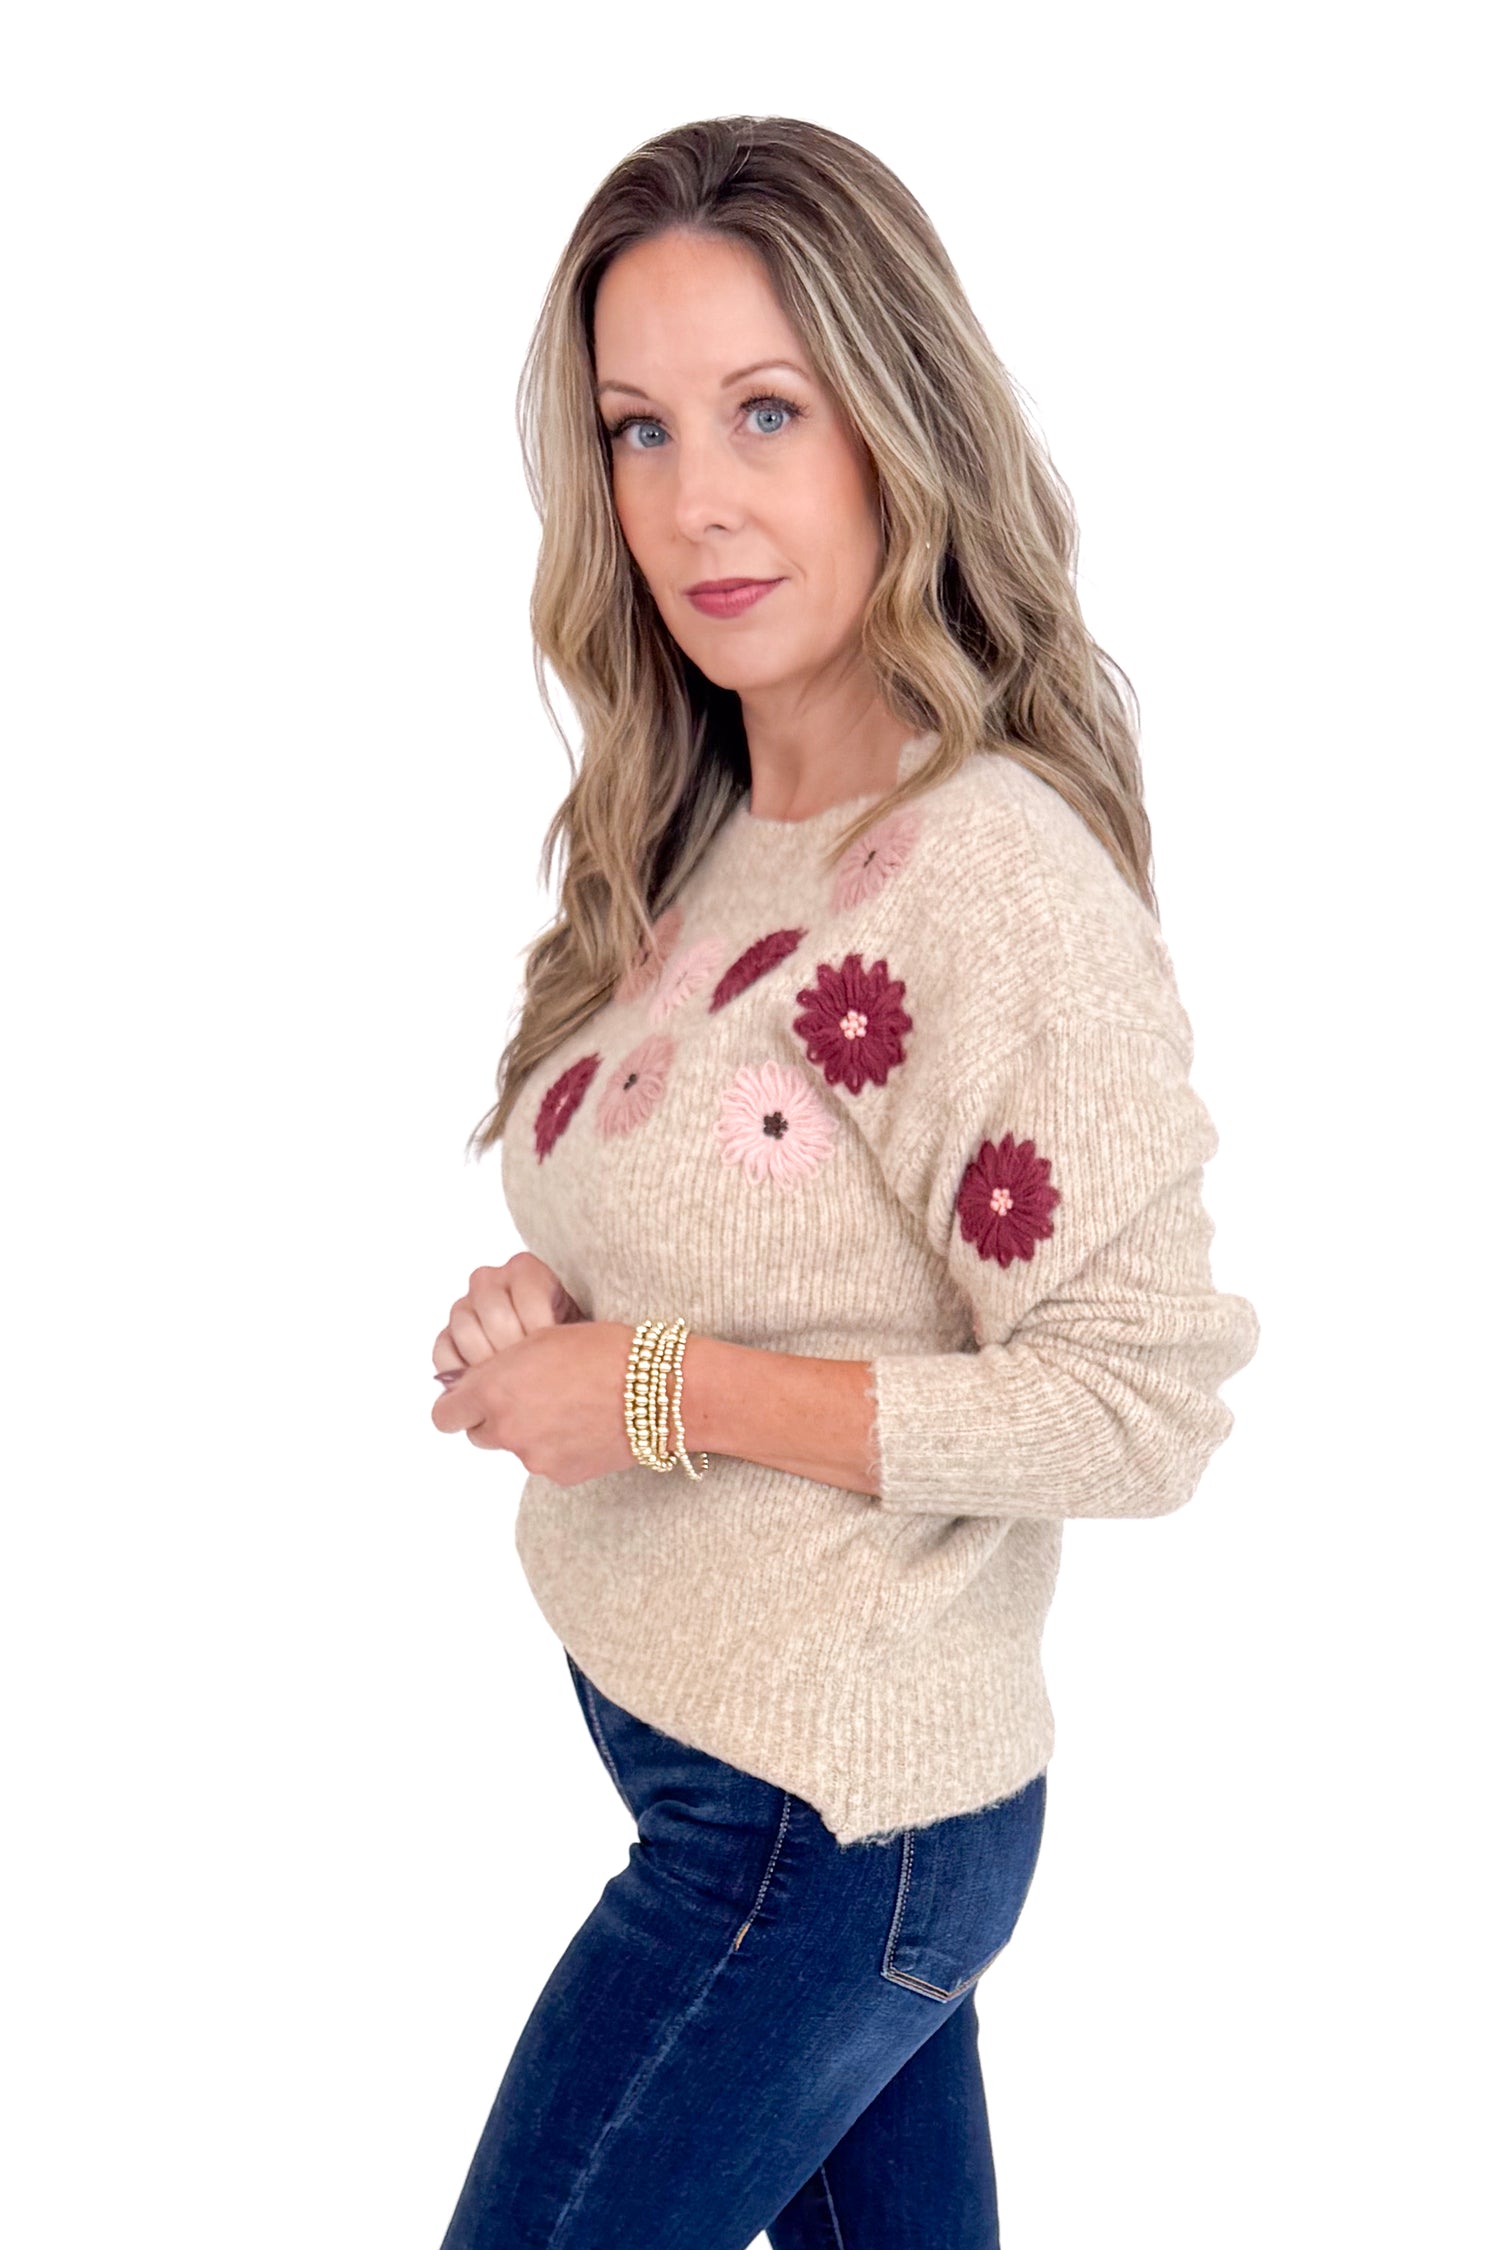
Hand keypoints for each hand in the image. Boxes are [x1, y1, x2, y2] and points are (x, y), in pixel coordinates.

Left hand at [431, 1318, 642, 1483]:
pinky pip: (547, 1462)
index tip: (468, 1398)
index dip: (456, 1406)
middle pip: (479, 1433)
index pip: (444, 1415)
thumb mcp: (541, 1339)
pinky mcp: (561, 1474)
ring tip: (566, 1407)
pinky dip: (559, 1447)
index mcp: (495, 1389)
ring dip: (529, 1432)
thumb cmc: (604, 1351)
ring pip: (516, 1446)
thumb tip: (480, 1386)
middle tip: (528, 1396)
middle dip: (494, 1417)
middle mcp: (507, 1428)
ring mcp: (533, 1457)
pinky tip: (585, 1425)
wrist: (659, 1390)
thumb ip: (501, 1367)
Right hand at [432, 1253, 585, 1383]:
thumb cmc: (568, 1343)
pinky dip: (462, 1371)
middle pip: (495, 1312)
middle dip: (515, 1349)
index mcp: (525, 1269)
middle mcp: (489, 1279)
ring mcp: (464, 1306)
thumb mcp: (577, 1329)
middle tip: (533, 1369)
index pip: (528, 1293)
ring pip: (466, 1329)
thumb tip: (554, 1338)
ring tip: (511, 1378)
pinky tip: (486, 1381)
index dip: (540, 1327)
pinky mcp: (447, 1335)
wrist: (554, 1358)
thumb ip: (567, 1329)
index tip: (553, 1348)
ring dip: (490, 1360)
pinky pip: (444, 1350)